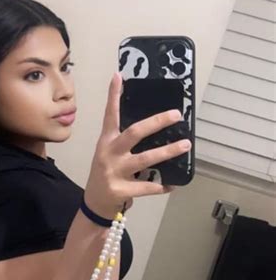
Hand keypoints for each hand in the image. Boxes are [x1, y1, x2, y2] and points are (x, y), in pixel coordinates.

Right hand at [83, 71, 187, 219]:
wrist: (95, 203)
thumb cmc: (108, 172)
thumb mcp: (110, 152)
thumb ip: (125, 140)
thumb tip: (154, 124)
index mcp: (107, 141)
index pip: (110, 115)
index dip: (114, 96)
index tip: (118, 76)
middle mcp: (109, 153)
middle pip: (134, 133)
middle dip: (157, 122)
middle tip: (176, 114)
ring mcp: (114, 172)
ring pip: (146, 159)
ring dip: (168, 152)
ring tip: (185, 145)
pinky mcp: (121, 190)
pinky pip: (148, 186)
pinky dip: (163, 185)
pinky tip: (174, 183)